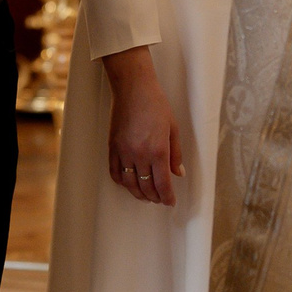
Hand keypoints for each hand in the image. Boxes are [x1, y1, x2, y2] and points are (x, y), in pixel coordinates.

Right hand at [100, 46, 182, 206]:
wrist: (133, 88)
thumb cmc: (156, 104)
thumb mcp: (173, 128)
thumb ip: (176, 154)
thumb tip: (178, 174)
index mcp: (158, 150)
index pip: (162, 184)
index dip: (167, 197)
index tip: (170, 202)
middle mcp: (140, 155)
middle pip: (146, 187)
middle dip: (155, 197)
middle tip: (160, 199)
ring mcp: (124, 152)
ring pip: (130, 183)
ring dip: (139, 193)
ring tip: (146, 196)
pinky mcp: (112, 147)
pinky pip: (115, 172)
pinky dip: (122, 182)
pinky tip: (129, 183)